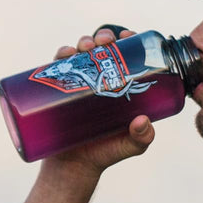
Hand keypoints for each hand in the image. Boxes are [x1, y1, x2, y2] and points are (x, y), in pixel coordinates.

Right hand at [44, 27, 155, 177]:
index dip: (128, 42)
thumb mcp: (131, 147)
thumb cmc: (106, 154)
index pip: (126, 58)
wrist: (73, 167)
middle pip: (103, 50)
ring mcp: (79, 84)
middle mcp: (100, 82)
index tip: (127, 36)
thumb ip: (142, 138)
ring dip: (84, 42)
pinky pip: (59, 66)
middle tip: (105, 42)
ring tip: (87, 46)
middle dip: (104, 38)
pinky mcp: (59, 90)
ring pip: (82, 54)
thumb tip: (143, 121)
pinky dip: (62, 54)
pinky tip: (67, 53)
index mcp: (121, 88)